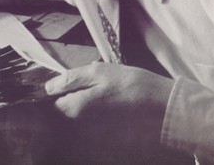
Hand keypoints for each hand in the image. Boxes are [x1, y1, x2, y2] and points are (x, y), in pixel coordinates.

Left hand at [44, 63, 174, 155]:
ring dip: (87, 108)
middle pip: (66, 112)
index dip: (59, 90)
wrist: (165, 108)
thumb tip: (49, 87)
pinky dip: (100, 117)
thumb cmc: (131, 85)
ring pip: (81, 119)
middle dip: (73, 99)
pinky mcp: (107, 140)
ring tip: (107, 96)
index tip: (71, 82)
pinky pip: (95, 127)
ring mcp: (93, 136)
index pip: (53, 103)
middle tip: (94, 87)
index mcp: (75, 109)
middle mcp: (80, 127)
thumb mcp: (99, 72)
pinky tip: (115, 107)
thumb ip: (70, 79)